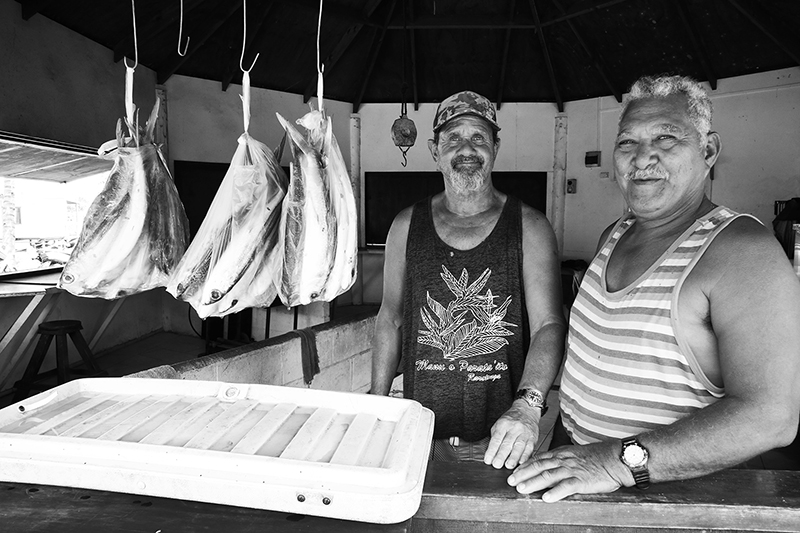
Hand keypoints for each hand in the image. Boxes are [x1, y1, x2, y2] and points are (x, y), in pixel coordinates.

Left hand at [483, 400, 539, 468]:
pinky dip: (526, 456)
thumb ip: (496, 437)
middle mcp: (514, 428)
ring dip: (513, 458)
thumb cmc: (511, 419)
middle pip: (507, 443)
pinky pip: (529, 448)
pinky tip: (522, 462)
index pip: (496, 439)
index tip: (488, 460)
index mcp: (504, 424)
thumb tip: (491, 453)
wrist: (527, 410)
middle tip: (496, 465)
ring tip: (508, 466)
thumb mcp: (499, 424)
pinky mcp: (533, 437)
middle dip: (501, 455)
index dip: (492, 450)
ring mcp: (525, 432)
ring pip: (519, 446)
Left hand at [506, 441, 629, 501]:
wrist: (615, 458)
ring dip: (533, 483)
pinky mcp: (582, 481)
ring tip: (521, 489)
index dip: (525, 465)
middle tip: (510, 481)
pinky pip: (566, 487)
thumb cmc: (598, 457)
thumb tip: (550, 464)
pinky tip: (546, 498)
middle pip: (539, 466)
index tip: (514, 470)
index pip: (539, 458)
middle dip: (523, 473)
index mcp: (562, 454)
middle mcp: (564, 460)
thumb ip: (563, 459)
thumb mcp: (576, 454)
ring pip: (548, 476)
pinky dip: (555, 492)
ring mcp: (572, 470)